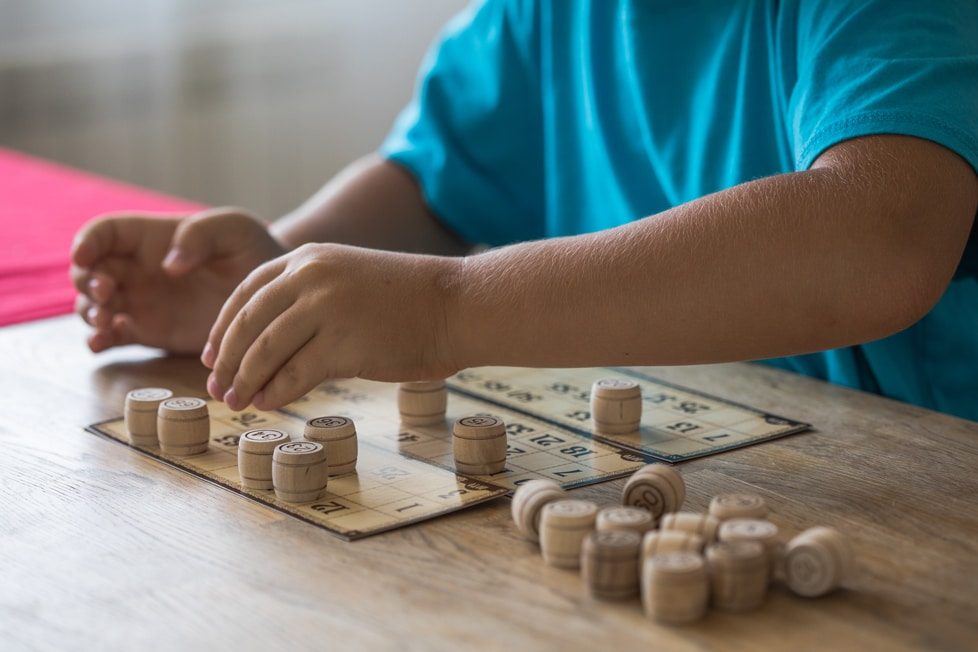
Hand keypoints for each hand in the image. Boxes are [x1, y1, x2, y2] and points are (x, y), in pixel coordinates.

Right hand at [71, 207, 285, 353]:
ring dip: (91, 314)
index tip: (85, 257)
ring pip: (95, 307)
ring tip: (108, 321)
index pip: (105, 233)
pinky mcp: (149, 332)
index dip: (87, 242)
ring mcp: (141, 303)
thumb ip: (201, 235)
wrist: (273, 294)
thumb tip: (169, 264)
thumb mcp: (235, 230)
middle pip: (90, 272)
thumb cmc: (253, 250)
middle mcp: (138, 270)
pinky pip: (114, 337)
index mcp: (151, 238)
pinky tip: (106, 341)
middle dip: (87, 282)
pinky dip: (101, 341)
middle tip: (106, 293)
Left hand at [202, 243, 460, 409]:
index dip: (222, 328)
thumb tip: (271, 345)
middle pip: (247, 323)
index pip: (247, 292)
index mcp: (308, 259)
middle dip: (226, 360)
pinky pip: (295, 374)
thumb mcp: (348, 281)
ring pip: (265, 351)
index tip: (212, 355)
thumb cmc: (409, 300)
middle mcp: (310, 278)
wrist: (457, 305)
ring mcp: (326, 310)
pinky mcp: (343, 345)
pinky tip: (268, 404)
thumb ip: (309, 301)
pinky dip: (276, 393)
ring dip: (245, 382)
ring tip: (236, 402)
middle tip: (216, 387)